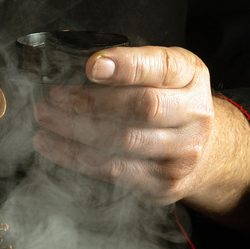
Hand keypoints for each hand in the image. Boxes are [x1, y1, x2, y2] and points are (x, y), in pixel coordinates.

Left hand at [32, 46, 249, 229]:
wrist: (204, 148)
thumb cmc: (169, 100)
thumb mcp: (161, 70)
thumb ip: (130, 64)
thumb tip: (84, 67)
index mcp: (191, 75)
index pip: (160, 67)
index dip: (126, 67)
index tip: (91, 66)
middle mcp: (195, 115)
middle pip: (140, 108)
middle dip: (89, 102)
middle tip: (52, 98)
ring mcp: (183, 153)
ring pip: (123, 143)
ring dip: (74, 131)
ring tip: (45, 119)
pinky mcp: (164, 184)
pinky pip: (114, 172)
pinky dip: (76, 157)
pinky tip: (53, 145)